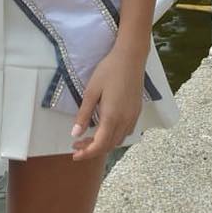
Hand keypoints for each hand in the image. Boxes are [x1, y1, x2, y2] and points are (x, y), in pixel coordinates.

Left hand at [70, 43, 146, 160]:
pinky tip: (105, 128)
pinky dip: (114, 137)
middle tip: (77, 145)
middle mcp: (124, 121)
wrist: (130, 58)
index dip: (86, 153)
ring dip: (104, 144)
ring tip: (89, 138)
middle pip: (109, 146)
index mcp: (112, 117)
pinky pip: (125, 132)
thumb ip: (84, 114)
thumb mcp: (91, 91)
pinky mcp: (137, 112)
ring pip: (118, 140)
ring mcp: (133, 117)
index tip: (74, 154)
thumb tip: (75, 134)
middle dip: (92, 149)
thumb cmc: (108, 71)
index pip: (99, 145)